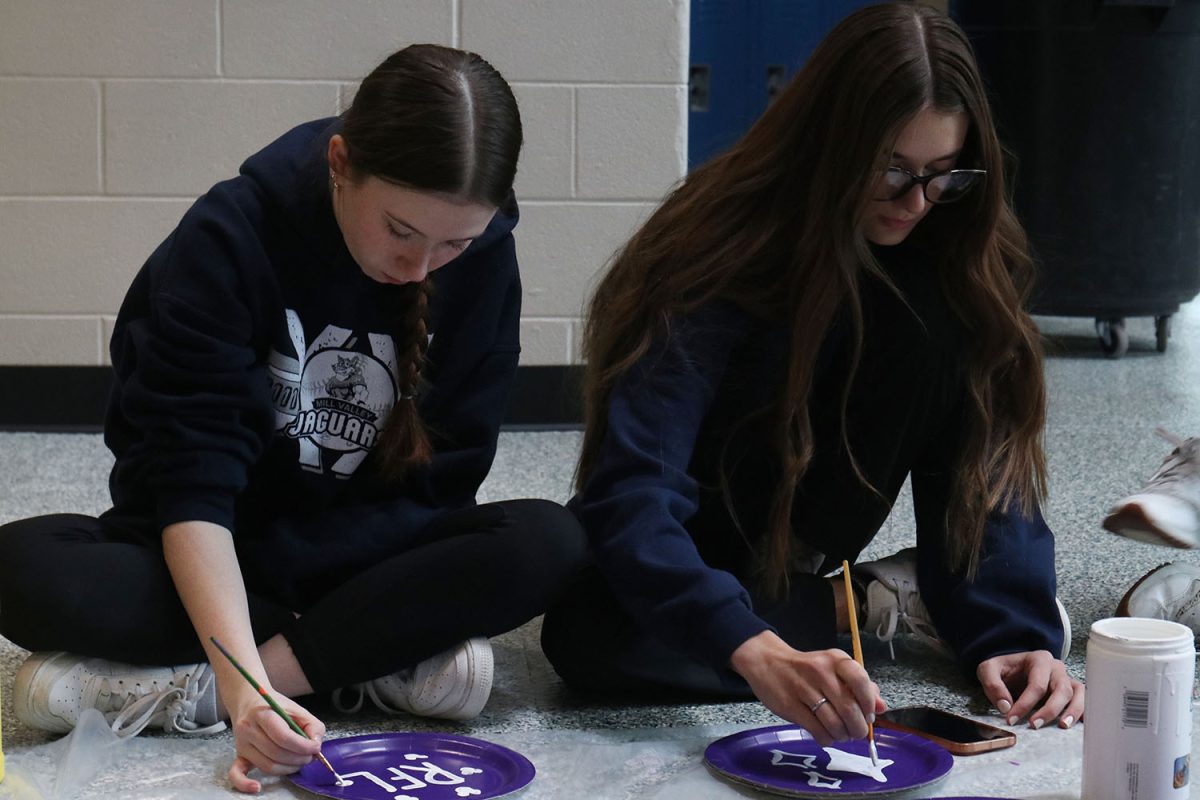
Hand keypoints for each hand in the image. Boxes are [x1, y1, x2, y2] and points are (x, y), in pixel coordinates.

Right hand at [225, 682, 325, 793]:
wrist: (249, 701)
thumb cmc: (275, 706)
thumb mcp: (297, 709)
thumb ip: (312, 725)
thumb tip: (316, 745)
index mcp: (263, 714)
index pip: (283, 737)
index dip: (303, 746)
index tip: (315, 748)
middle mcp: (249, 729)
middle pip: (276, 754)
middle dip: (298, 759)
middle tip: (310, 756)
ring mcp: (242, 744)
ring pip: (266, 766)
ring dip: (287, 769)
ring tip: (299, 762)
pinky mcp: (239, 755)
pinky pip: (236, 774)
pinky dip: (245, 784)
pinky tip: (257, 787)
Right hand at [730, 630, 885, 745]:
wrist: (767, 662)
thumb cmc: (807, 669)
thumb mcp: (833, 668)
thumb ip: (860, 686)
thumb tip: (881, 707)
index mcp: (835, 660)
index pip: (860, 681)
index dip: (868, 703)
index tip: (868, 714)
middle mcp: (820, 671)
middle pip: (849, 709)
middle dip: (858, 728)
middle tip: (857, 732)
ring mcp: (803, 688)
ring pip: (834, 723)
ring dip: (843, 735)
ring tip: (841, 734)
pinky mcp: (790, 706)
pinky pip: (817, 731)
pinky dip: (827, 739)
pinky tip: (826, 735)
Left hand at [976, 650, 1083, 729]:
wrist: (1009, 668)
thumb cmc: (1001, 669)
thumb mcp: (987, 670)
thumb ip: (992, 685)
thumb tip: (1006, 706)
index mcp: (1038, 659)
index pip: (1036, 684)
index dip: (1025, 704)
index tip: (1011, 719)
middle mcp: (1056, 668)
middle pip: (1061, 689)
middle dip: (1049, 710)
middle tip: (1034, 726)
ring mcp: (1066, 679)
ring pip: (1077, 694)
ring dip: (1072, 711)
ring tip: (1062, 726)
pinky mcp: (1071, 690)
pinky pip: (1083, 699)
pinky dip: (1083, 711)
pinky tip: (1079, 724)